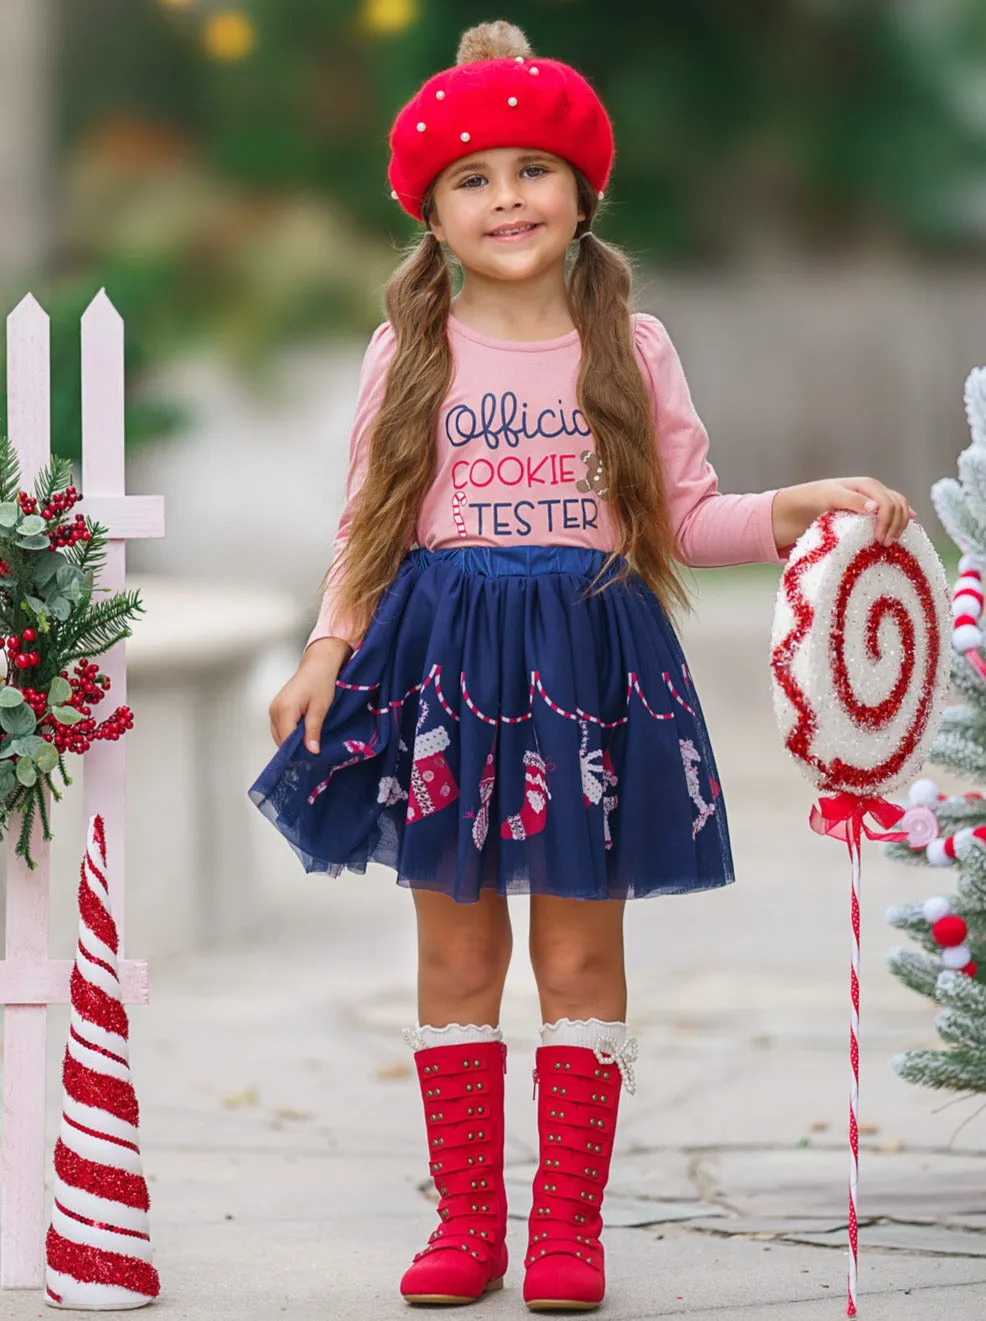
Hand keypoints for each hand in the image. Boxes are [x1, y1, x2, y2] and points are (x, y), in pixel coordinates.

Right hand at [268, 636, 350, 752]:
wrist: (317, 665)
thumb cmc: (321, 682)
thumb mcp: (320, 708)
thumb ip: (313, 731)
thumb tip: (312, 751)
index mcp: (284, 710)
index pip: (285, 741)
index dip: (297, 751)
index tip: (311, 757)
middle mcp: (274, 710)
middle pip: (280, 739)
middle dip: (294, 748)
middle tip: (312, 750)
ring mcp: (273, 709)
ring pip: (279, 735)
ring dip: (292, 741)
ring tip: (309, 741)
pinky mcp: (276, 708)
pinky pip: (280, 728)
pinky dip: (289, 733)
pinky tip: (303, 733)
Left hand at [773, 477, 916, 549]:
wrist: (803, 504)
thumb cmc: (814, 498)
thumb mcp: (829, 497)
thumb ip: (850, 500)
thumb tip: (874, 507)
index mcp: (866, 485)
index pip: (888, 502)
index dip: (888, 521)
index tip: (881, 540)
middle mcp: (874, 491)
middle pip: (897, 505)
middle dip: (896, 524)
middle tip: (885, 545)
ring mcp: (875, 499)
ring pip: (899, 507)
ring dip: (900, 524)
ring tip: (891, 542)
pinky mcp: (873, 509)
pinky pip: (894, 511)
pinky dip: (901, 519)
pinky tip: (907, 526)